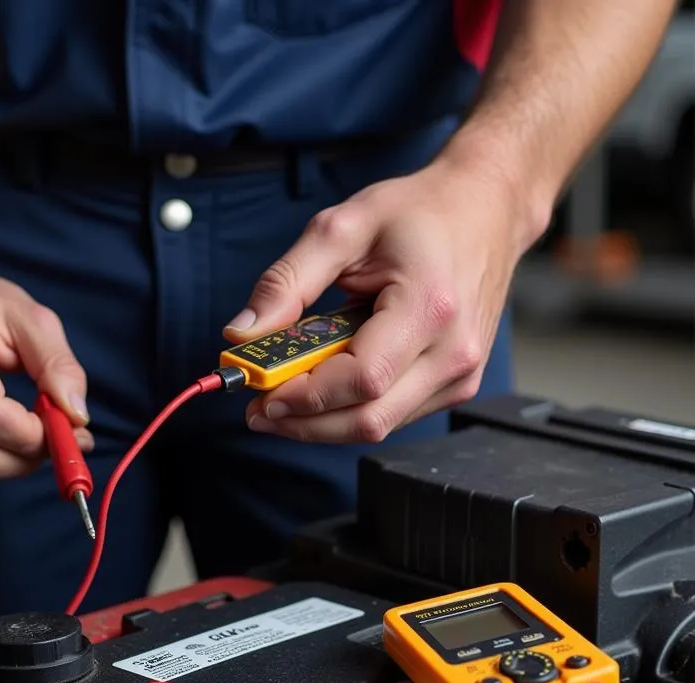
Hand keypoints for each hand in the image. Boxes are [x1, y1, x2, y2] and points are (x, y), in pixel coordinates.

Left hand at [223, 157, 540, 443]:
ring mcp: (461, 374)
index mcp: (429, 308)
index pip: (361, 380)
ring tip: (283, 398)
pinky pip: (393, 416)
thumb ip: (286, 282)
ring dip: (322, 422)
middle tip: (258, 409)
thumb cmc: (420, 213)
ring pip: (379, 426)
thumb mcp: (340, 229)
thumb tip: (241, 332)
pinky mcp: (458, 385)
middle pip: (368, 419)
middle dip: (304, 422)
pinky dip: (350, 411)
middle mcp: (454, 352)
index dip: (304, 398)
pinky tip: (325, 389)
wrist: (487, 208)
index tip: (259, 394)